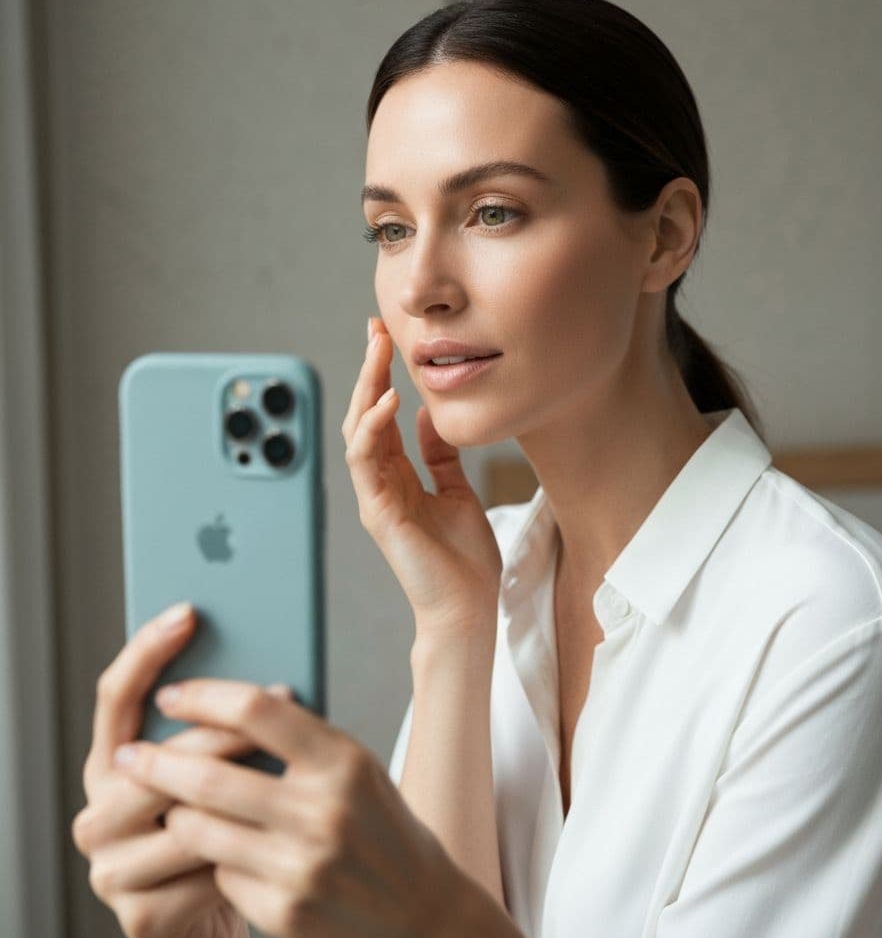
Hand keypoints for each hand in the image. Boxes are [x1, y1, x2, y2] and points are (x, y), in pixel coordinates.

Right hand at [72, 601, 285, 937]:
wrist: (245, 908)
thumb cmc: (242, 820)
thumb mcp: (228, 764)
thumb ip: (223, 723)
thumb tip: (261, 659)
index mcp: (112, 765)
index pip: (115, 696)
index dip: (147, 650)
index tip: (188, 611)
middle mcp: (98, 813)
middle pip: (158, 753)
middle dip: (223, 726)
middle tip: (281, 689)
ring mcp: (111, 869)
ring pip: (182, 814)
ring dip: (242, 788)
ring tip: (289, 764)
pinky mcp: (139, 919)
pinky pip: (204, 871)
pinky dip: (248, 851)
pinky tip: (280, 838)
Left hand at [110, 676, 474, 937]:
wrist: (420, 911)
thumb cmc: (381, 826)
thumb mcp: (356, 769)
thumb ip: (302, 741)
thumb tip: (229, 708)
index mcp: (343, 761)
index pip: (258, 711)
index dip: (205, 696)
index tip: (171, 693)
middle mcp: (323, 811)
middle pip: (212, 776)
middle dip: (158, 763)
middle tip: (130, 754)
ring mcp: (301, 866)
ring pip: (202, 830)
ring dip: (176, 814)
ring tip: (169, 803)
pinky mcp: (285, 911)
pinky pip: (222, 875)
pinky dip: (216, 861)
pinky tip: (226, 855)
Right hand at [341, 316, 502, 639]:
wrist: (468, 608)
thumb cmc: (464, 558)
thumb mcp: (457, 491)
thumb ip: (439, 456)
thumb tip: (428, 415)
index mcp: (398, 476)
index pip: (382, 415)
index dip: (382, 375)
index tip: (388, 337)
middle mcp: (381, 482)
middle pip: (364, 415)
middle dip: (369, 370)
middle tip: (376, 329)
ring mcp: (375, 497)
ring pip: (357, 431)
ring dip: (367, 389)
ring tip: (379, 351)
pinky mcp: (379, 512)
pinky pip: (365, 462)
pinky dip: (373, 429)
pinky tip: (390, 402)